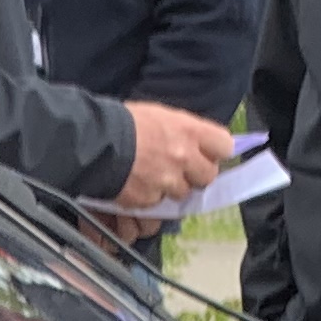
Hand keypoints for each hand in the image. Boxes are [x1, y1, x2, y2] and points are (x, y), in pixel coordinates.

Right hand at [113, 103, 236, 213]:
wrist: (95, 142)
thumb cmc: (126, 123)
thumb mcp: (161, 116)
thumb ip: (184, 131)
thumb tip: (197, 143)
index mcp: (190, 131)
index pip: (225, 146)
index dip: (216, 151)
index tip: (208, 153)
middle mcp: (184, 157)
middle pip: (208, 176)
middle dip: (196, 174)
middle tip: (182, 169)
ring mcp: (168, 181)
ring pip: (183, 193)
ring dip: (172, 187)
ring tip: (154, 176)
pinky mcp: (150, 200)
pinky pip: (157, 203)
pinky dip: (150, 197)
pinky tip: (137, 184)